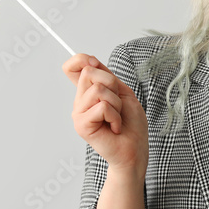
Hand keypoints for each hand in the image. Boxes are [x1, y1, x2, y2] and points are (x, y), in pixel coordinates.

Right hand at [62, 53, 148, 175]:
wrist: (135, 149)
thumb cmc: (131, 124)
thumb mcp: (122, 92)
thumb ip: (105, 75)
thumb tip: (89, 61)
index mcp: (88, 92)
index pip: (73, 67)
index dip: (81, 59)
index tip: (95, 63)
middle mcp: (79, 102)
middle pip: (89, 73)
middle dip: (112, 84)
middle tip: (117, 104)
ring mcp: (78, 114)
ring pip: (98, 90)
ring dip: (116, 103)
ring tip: (116, 118)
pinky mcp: (81, 125)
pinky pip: (102, 107)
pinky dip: (115, 116)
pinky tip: (115, 127)